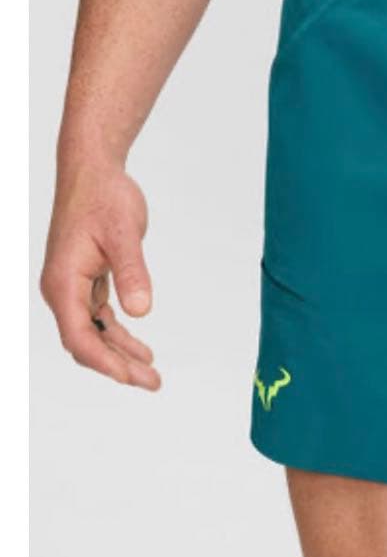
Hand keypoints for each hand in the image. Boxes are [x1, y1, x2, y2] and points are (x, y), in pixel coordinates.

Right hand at [40, 155, 161, 388]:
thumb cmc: (105, 197)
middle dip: (117, 366)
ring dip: (120, 355)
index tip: (132, 376)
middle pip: (86, 342)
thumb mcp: (124, 234)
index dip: (105, 361)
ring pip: (93, 333)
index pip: (79, 335)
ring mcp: (72, 287)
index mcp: (63, 282)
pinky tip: (141, 349)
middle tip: (153, 383)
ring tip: (151, 374)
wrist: (95, 172)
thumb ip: (132, 272)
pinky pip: (99, 318)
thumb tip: (139, 310)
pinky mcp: (85, 281)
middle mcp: (62, 289)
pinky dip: (118, 335)